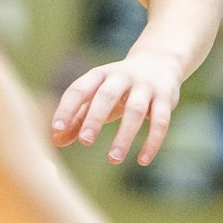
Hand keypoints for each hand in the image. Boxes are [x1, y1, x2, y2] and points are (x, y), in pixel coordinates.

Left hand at [51, 48, 183, 165]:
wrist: (159, 62)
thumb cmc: (119, 88)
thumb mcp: (97, 97)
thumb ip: (77, 118)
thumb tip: (56, 141)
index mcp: (100, 75)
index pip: (79, 89)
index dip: (67, 108)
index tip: (57, 129)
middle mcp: (122, 77)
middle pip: (107, 95)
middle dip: (95, 118)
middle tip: (84, 141)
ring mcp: (146, 86)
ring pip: (135, 111)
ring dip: (124, 136)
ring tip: (113, 159)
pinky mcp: (166, 98)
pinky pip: (161, 121)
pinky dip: (153, 141)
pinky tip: (143, 160)